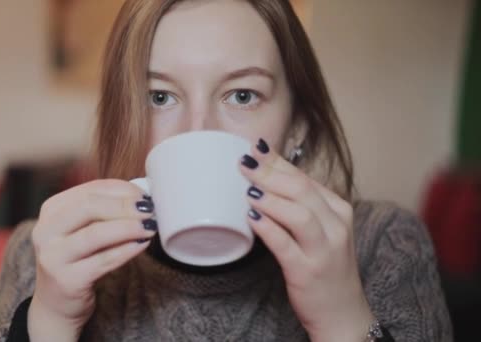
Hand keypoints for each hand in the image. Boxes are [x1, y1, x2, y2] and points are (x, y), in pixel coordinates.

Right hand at [28, 179, 156, 341]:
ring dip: (128, 227)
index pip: (90, 190)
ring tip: (150, 227)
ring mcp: (54, 256)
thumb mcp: (81, 230)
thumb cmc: (77, 259)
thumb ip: (104, 212)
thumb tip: (142, 199)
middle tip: (150, 210)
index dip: (121, 189)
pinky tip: (142, 244)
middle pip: (89, 207)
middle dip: (124, 206)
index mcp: (52, 210)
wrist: (56, 303)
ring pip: (95, 234)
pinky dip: (126, 250)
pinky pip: (103, 261)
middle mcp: (46, 230)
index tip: (144, 195)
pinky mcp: (67, 280)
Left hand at [240, 139, 374, 341]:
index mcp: (338, 210)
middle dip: (270, 173)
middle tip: (244, 162)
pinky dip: (268, 229)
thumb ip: (300, 206)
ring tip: (246, 188)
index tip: (255, 148)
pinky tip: (251, 219)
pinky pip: (285, 245)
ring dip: (269, 198)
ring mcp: (323, 250)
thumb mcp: (321, 230)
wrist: (342, 312)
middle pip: (301, 190)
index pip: (305, 178)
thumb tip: (264, 179)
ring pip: (298, 214)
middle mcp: (335, 226)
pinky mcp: (307, 271)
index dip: (278, 161)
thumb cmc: (325, 266)